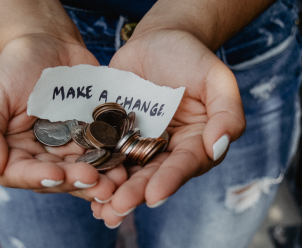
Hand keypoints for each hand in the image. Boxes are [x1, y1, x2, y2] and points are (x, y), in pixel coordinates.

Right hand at [0, 33, 126, 200]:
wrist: (49, 45)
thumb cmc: (15, 68)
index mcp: (15, 151)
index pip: (22, 174)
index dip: (39, 178)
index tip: (57, 174)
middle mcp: (43, 155)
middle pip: (58, 178)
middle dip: (76, 182)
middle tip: (96, 182)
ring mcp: (70, 147)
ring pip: (84, 171)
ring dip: (101, 179)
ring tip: (116, 181)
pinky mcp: (93, 136)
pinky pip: (103, 152)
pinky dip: (114, 159)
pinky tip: (125, 163)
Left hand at [92, 30, 245, 225]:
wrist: (158, 41)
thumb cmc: (191, 57)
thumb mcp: (216, 79)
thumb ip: (227, 112)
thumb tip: (218, 146)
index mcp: (195, 142)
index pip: (184, 164)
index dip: (170, 180)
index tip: (154, 195)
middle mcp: (167, 148)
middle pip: (152, 174)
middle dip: (136, 192)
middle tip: (118, 208)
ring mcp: (139, 141)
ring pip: (127, 169)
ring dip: (113, 189)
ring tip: (99, 209)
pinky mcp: (116, 132)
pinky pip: (105, 150)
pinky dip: (96, 166)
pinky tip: (82, 181)